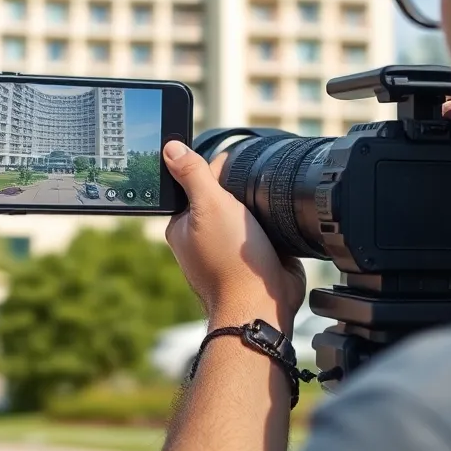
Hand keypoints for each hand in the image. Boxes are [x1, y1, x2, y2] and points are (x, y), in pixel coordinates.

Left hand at [162, 140, 305, 336]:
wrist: (262, 304)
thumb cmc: (230, 260)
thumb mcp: (208, 206)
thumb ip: (191, 174)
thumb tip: (169, 147)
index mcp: (182, 224)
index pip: (196, 182)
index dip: (216, 168)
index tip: (234, 162)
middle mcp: (202, 237)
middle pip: (224, 196)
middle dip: (241, 188)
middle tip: (256, 186)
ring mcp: (229, 248)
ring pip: (246, 213)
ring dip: (259, 207)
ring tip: (270, 206)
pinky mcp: (255, 256)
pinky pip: (264, 231)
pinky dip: (273, 224)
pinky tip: (280, 220)